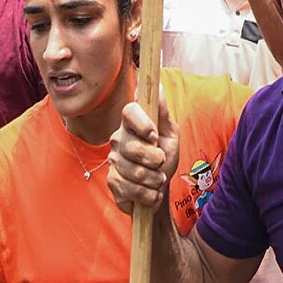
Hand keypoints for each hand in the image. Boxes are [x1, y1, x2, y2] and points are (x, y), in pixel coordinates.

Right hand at [107, 90, 179, 213]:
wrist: (159, 187)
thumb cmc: (165, 155)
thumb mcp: (170, 133)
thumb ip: (163, 113)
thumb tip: (159, 87)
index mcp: (133, 124)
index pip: (129, 112)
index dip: (142, 123)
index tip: (154, 136)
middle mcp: (119, 139)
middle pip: (133, 148)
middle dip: (156, 160)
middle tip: (161, 163)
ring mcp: (113, 160)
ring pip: (134, 172)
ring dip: (154, 179)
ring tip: (157, 178)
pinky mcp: (111, 181)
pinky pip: (131, 189)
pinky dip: (148, 194)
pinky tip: (150, 191)